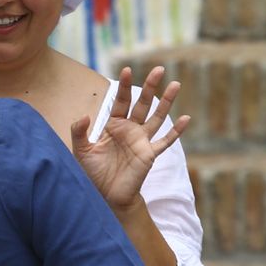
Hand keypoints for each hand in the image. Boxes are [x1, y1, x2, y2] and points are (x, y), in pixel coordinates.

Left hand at [70, 66, 189, 210]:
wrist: (106, 196)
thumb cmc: (94, 173)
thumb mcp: (81, 151)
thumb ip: (79, 132)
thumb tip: (83, 116)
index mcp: (114, 125)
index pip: (121, 101)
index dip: (125, 86)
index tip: (127, 69)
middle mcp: (130, 130)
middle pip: (142, 103)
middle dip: (150, 86)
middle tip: (159, 69)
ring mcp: (142, 141)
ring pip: (156, 117)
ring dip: (166, 102)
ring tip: (176, 84)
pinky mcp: (149, 154)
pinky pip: (165, 141)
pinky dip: (176, 131)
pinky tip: (186, 118)